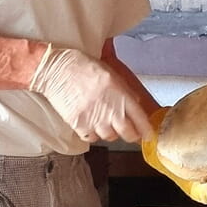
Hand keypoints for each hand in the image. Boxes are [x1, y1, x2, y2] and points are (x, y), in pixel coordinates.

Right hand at [29, 45, 152, 142]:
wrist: (57, 70)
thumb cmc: (84, 68)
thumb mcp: (112, 74)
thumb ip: (126, 92)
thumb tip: (137, 104)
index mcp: (121, 96)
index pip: (141, 120)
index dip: (146, 131)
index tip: (149, 135)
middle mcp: (111, 110)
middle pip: (128, 134)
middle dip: (131, 135)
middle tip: (128, 132)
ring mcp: (95, 119)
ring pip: (110, 137)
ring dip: (110, 132)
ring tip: (103, 121)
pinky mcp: (79, 126)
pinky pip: (92, 138)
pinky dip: (93, 134)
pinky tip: (90, 122)